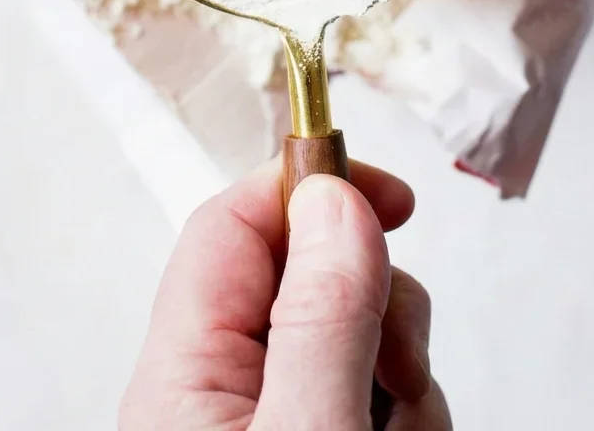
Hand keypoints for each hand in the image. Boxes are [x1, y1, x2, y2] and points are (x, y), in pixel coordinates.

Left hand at [120, 159, 451, 429]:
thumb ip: (322, 316)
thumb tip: (334, 197)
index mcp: (186, 374)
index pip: (234, 224)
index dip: (309, 187)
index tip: (392, 196)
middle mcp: (225, 390)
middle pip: (311, 274)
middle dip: (378, 306)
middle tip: (398, 371)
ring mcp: (277, 417)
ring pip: (358, 334)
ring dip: (403, 372)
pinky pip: (377, 388)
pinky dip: (407, 412)